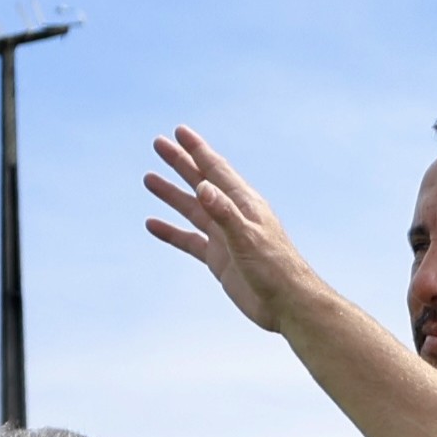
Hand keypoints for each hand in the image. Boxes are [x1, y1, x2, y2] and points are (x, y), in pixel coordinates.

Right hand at [141, 130, 331, 335]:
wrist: (287, 305)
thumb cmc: (276, 269)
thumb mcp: (248, 238)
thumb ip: (225, 213)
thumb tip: (202, 187)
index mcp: (244, 203)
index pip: (216, 170)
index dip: (197, 150)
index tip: (179, 132)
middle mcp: (233, 215)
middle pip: (201, 182)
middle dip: (180, 163)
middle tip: (158, 144)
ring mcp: (225, 237)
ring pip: (192, 209)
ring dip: (172, 194)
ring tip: (149, 179)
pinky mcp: (219, 259)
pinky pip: (189, 240)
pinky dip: (171, 231)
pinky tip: (153, 224)